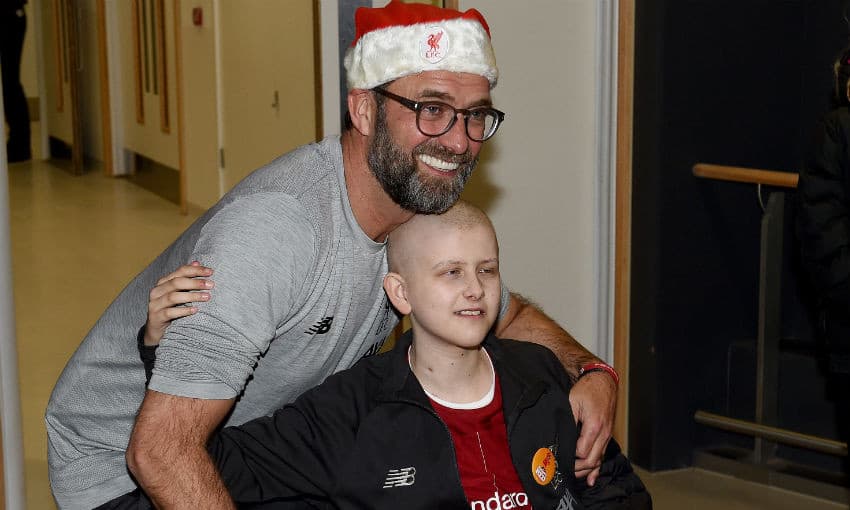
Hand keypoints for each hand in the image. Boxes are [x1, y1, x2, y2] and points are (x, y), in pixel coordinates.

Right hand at [144, 261, 213, 345]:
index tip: (211, 272)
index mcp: (163, 283)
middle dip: (195, 282)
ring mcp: (155, 305)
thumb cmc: (170, 309)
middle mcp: (157, 291)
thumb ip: (186, 278)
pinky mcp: (156, 317)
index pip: (180, 272)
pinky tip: (195, 310)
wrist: (157, 331)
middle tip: (211, 285)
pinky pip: (170, 312)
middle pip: (176, 283)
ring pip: (173, 297)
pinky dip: (184, 310)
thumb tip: (197, 262)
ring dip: (192, 296)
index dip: (196, 270)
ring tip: (207, 297)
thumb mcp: (178, 293)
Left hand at [570, 371, 616, 485]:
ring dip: (585, 470)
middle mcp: (603, 434)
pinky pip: (603, 456)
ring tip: (572, 475)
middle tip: (562, 469)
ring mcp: (607, 436)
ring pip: (597, 460)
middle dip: (576, 468)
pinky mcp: (607, 435)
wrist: (603, 381)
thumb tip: (562, 438)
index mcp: (594, 427)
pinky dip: (596, 469)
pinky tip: (591, 479)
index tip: (557, 457)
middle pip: (591, 461)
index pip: (581, 452)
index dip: (570, 457)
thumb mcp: (572, 402)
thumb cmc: (587, 390)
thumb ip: (569, 421)